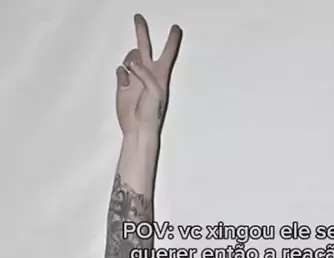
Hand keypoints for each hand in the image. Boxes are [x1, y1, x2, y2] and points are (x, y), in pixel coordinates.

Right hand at [116, 14, 181, 136]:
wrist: (138, 127)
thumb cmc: (151, 113)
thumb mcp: (154, 90)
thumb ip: (144, 73)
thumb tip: (131, 64)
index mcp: (161, 74)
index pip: (168, 52)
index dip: (172, 40)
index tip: (176, 28)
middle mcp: (147, 73)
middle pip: (145, 46)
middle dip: (141, 31)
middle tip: (138, 18)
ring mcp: (134, 77)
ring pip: (130, 57)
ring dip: (129, 60)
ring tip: (131, 70)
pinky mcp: (123, 83)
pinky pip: (120, 70)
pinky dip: (121, 74)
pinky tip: (124, 84)